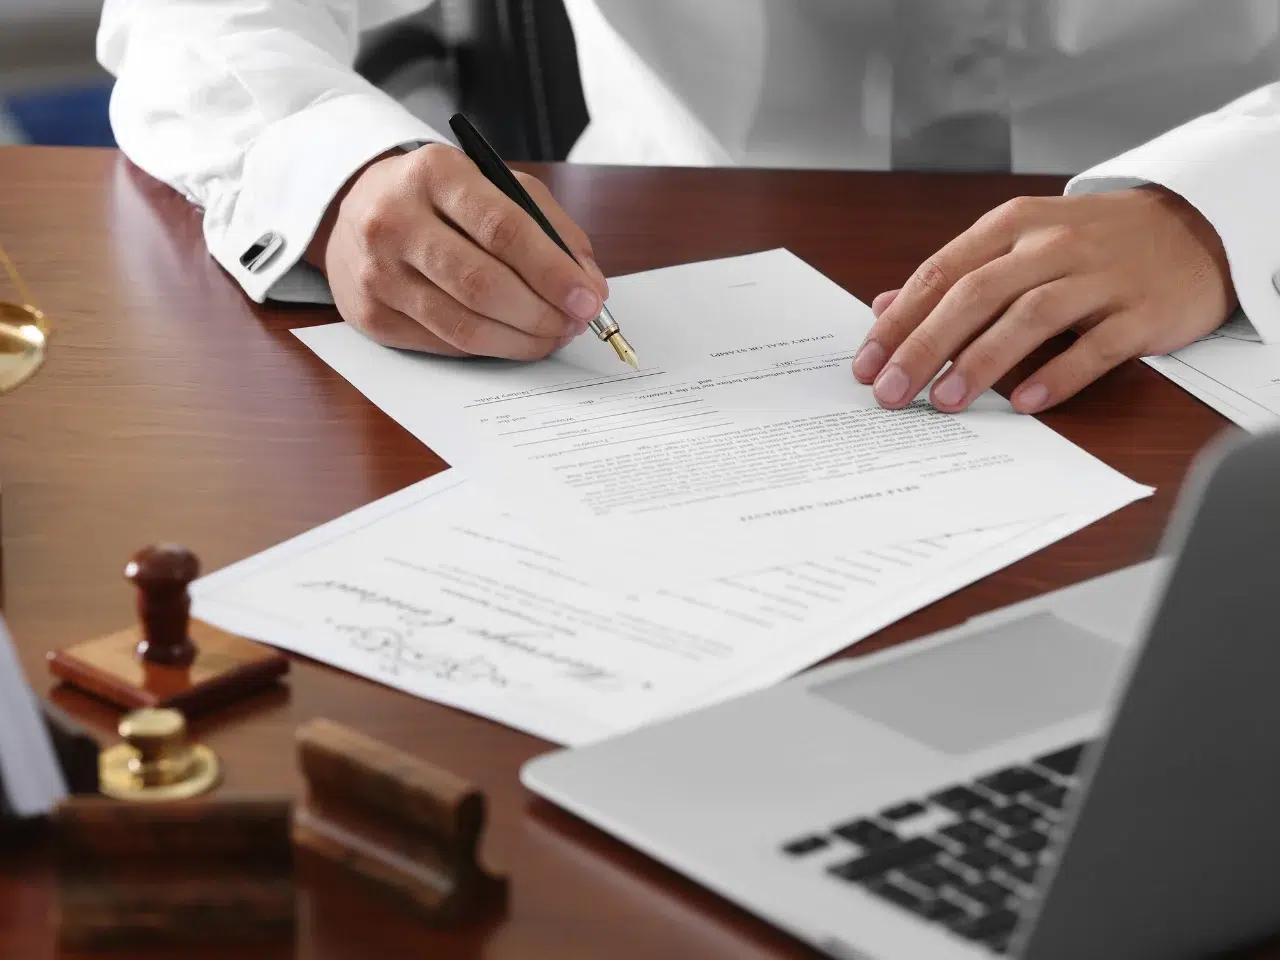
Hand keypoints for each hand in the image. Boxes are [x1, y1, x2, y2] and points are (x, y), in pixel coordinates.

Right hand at [306, 144, 608, 359]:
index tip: (589, 298)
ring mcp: (377, 272)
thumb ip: (548, 227)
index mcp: (434, 173)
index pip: (503, 229)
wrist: (358, 212)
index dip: (553, 271)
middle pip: (483, 284)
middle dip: (542, 313)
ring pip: (464, 326)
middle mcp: (395, 220)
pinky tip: (513, 338)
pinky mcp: (372, 315)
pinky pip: (446, 345)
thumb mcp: (494, 185)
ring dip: (522, 340)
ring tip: (553, 335)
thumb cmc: (441, 200)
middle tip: (575, 323)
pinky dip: (491, 347)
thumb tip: (589, 286)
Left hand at [852, 186, 1237, 413]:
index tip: (866, 364)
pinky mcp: (1142, 310)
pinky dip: (1058, 375)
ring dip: (982, 361)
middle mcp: (1052, 245)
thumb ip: (953, 275)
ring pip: (1029, 316)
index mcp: (1012, 226)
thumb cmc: (1093, 242)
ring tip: (945, 400)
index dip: (899, 322)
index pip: (940, 273)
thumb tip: (884, 309)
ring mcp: (1100, 276)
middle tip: (892, 391)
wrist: (1195, 227)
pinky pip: (1095, 346)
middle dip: (925, 346)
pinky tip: (1025, 402)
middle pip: (975, 295)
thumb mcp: (1019, 242)